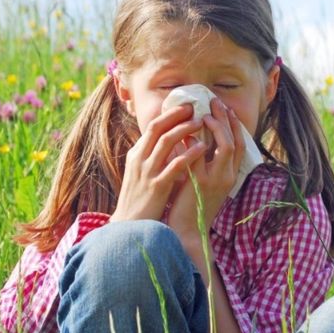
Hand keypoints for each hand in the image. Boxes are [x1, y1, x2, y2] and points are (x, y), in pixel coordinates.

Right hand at [110, 105, 207, 222]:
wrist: (131, 226)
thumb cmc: (139, 200)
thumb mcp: (140, 173)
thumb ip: (150, 157)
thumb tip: (165, 140)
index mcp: (136, 155)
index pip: (152, 127)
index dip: (169, 114)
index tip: (185, 106)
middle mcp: (139, 160)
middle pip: (157, 129)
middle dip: (176, 115)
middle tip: (194, 106)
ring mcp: (147, 172)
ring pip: (165, 143)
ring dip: (184, 129)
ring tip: (201, 122)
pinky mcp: (157, 186)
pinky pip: (175, 165)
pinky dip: (189, 154)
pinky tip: (202, 147)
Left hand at [167, 98, 244, 241]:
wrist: (187, 229)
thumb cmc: (192, 204)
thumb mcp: (204, 180)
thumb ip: (204, 161)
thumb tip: (195, 135)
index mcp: (230, 176)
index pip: (240, 145)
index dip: (235, 125)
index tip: (226, 109)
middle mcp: (227, 176)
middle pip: (234, 141)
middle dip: (226, 119)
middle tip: (215, 102)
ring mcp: (216, 180)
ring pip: (224, 145)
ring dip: (216, 126)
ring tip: (205, 112)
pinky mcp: (200, 183)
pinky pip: (200, 155)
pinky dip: (195, 140)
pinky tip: (188, 130)